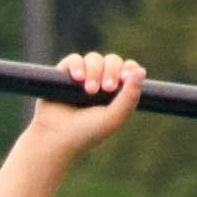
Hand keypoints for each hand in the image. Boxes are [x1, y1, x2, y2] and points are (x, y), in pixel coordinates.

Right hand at [21, 49, 147, 160]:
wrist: (55, 138)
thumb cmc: (86, 133)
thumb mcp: (113, 118)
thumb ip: (130, 96)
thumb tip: (141, 71)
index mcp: (115, 93)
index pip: (127, 70)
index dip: (128, 69)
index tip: (124, 78)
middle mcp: (99, 82)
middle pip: (112, 61)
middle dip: (111, 71)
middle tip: (106, 89)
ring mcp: (81, 77)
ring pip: (94, 58)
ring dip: (94, 71)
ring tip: (88, 90)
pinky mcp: (63, 74)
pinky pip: (74, 59)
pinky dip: (77, 65)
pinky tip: (77, 77)